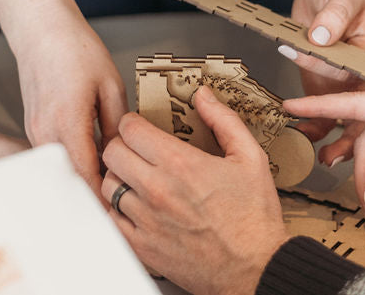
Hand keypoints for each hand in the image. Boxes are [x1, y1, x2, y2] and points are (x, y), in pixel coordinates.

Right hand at [16, 18, 126, 194]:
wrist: (40, 29)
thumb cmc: (74, 49)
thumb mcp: (110, 85)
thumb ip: (117, 125)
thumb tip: (123, 154)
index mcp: (67, 124)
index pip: (85, 177)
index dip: (103, 199)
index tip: (121, 211)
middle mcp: (45, 134)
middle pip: (70, 180)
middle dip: (94, 195)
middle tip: (121, 201)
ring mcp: (35, 133)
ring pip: (61, 170)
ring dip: (83, 179)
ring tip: (111, 184)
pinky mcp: (34, 128)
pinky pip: (54, 157)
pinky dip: (72, 165)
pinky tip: (93, 162)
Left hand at [101, 87, 290, 294]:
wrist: (257, 268)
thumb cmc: (255, 218)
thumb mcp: (250, 157)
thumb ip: (224, 120)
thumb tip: (203, 96)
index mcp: (180, 164)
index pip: (130, 128)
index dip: (133, 122)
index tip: (140, 127)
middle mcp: (157, 190)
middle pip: (111, 152)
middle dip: (122, 144)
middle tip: (135, 149)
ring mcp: (146, 220)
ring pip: (108, 184)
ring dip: (118, 176)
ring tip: (135, 177)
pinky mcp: (142, 247)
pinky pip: (110, 219)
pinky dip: (116, 209)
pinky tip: (134, 206)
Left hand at [279, 0, 364, 161]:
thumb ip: (333, 16)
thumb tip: (321, 37)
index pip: (358, 80)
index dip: (348, 100)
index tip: (331, 112)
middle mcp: (357, 74)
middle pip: (358, 111)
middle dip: (349, 137)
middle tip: (336, 157)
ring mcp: (338, 82)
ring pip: (338, 116)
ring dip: (329, 137)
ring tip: (318, 157)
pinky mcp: (321, 83)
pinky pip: (317, 108)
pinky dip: (309, 122)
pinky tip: (299, 133)